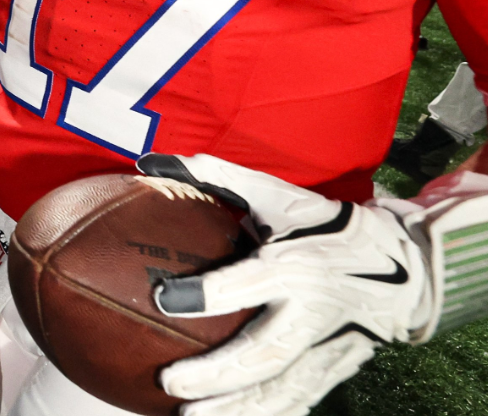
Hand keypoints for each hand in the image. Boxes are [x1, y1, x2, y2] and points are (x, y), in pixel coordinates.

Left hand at [138, 153, 427, 415]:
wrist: (404, 266)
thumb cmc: (321, 223)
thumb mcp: (274, 194)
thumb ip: (212, 175)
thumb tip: (147, 161)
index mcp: (297, 265)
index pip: (250, 282)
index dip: (208, 293)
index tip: (163, 297)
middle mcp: (315, 311)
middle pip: (264, 352)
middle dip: (217, 372)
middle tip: (170, 383)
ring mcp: (329, 346)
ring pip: (281, 387)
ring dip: (236, 407)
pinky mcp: (338, 367)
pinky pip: (299, 398)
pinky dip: (267, 412)